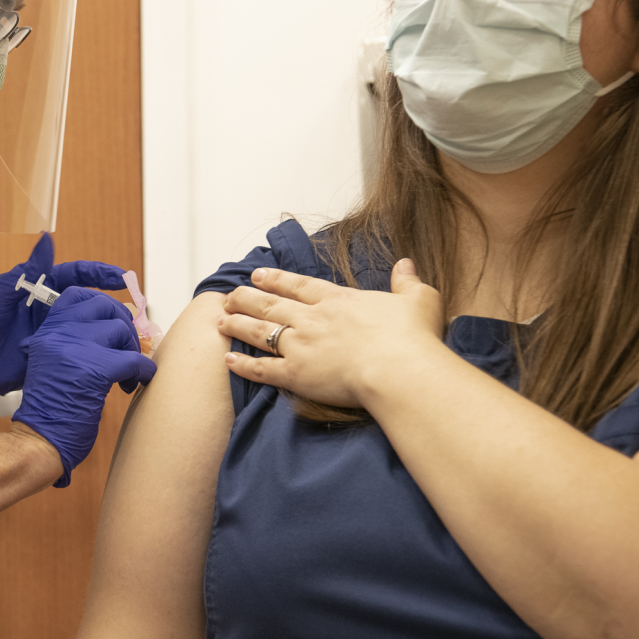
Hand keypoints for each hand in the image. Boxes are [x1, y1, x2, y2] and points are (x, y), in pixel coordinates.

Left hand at [0, 233, 127, 397]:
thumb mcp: (1, 290)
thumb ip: (28, 268)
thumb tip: (47, 236)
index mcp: (41, 287)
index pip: (77, 275)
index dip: (100, 274)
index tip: (122, 277)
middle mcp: (53, 308)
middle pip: (91, 301)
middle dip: (114, 303)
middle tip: (135, 308)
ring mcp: (57, 332)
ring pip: (91, 326)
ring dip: (111, 328)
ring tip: (132, 332)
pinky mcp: (57, 355)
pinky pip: (83, 351)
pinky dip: (100, 352)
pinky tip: (115, 354)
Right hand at [13, 288, 156, 486]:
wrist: (40, 440)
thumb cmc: (51, 409)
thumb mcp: (54, 363)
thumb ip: (76, 341)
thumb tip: (118, 327)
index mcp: (47, 331)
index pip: (78, 294)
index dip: (103, 303)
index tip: (116, 320)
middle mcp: (58, 333)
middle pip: (105, 306)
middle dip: (123, 326)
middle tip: (127, 349)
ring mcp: (75, 348)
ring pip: (121, 331)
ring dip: (133, 352)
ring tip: (127, 377)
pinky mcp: (94, 370)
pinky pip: (134, 360)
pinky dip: (144, 372)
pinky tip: (138, 384)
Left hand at [216, 260, 443, 407]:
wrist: (399, 370)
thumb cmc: (412, 338)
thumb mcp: (418, 300)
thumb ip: (408, 282)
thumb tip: (407, 264)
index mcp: (338, 301)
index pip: (300, 286)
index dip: (277, 280)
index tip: (258, 274)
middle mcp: (313, 319)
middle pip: (271, 305)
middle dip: (247, 298)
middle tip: (230, 295)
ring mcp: (301, 346)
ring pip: (260, 332)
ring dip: (238, 325)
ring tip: (220, 320)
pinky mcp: (296, 374)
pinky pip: (262, 368)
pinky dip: (243, 364)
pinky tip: (228, 359)